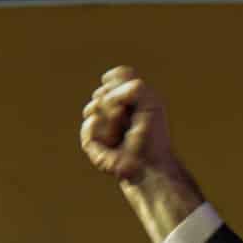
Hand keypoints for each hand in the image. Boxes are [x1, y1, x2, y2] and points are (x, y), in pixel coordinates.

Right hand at [80, 66, 177, 183]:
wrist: (150, 165)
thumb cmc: (153, 135)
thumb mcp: (151, 102)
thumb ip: (132, 86)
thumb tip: (104, 95)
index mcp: (123, 98)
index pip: (112, 78)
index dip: (122, 87)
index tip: (138, 101)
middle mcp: (108, 110)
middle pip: (102, 91)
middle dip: (118, 103)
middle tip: (133, 120)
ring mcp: (98, 126)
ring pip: (93, 106)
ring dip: (112, 117)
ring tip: (123, 132)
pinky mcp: (90, 143)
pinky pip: (89, 124)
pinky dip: (100, 127)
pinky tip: (111, 137)